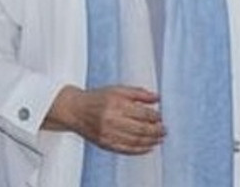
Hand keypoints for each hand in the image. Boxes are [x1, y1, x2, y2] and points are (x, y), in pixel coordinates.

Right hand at [47, 85, 164, 154]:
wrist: (74, 110)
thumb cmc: (97, 98)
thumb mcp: (118, 90)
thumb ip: (138, 93)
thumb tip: (157, 98)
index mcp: (116, 104)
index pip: (142, 113)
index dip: (155, 117)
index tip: (161, 117)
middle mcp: (111, 119)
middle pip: (140, 129)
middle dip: (156, 131)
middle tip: (164, 130)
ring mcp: (107, 133)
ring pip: (134, 141)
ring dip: (150, 141)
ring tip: (159, 139)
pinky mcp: (104, 144)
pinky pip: (125, 149)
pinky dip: (139, 150)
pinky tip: (148, 147)